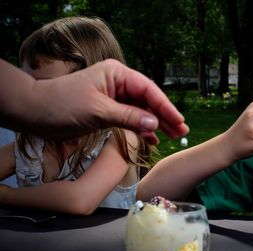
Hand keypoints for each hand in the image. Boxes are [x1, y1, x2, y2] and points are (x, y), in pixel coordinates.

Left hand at [0, 59, 188, 143]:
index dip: (165, 106)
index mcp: (117, 74)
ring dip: (155, 124)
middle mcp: (118, 83)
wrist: (35, 112)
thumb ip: (128, 117)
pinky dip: (140, 128)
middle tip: (181, 130)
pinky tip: (152, 138)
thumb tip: (155, 124)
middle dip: (164, 115)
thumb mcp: (98, 111)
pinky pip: (130, 118)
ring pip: (141, 110)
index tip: (179, 120)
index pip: (148, 90)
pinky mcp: (109, 109)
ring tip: (172, 135)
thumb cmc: (62, 105)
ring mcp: (114, 96)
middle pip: (148, 99)